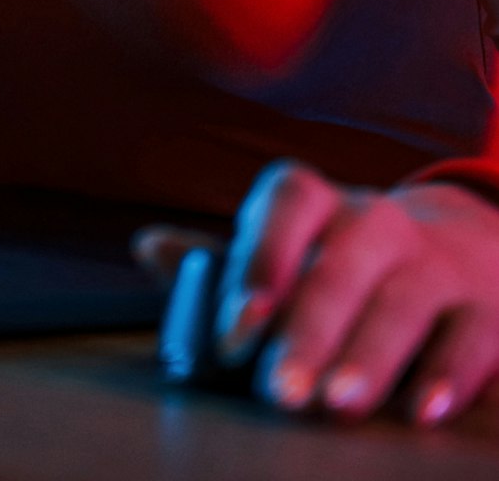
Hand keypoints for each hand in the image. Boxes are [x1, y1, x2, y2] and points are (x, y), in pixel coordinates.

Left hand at [134, 159, 498, 425]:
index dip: (262, 257)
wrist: (464, 250)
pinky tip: (424, 411)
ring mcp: (436, 263)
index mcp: (322, 205)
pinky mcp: (486, 308)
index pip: (290, 202)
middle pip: (342, 265)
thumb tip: (148, 248)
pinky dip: (450, 374)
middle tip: (280, 391)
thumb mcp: (292, 254)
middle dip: (308, 330)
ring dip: (369, 355)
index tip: (237, 325)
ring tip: (339, 404)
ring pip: (402, 301)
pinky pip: (471, 336)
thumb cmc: (349, 263)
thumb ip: (225, 265)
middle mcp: (379, 223)